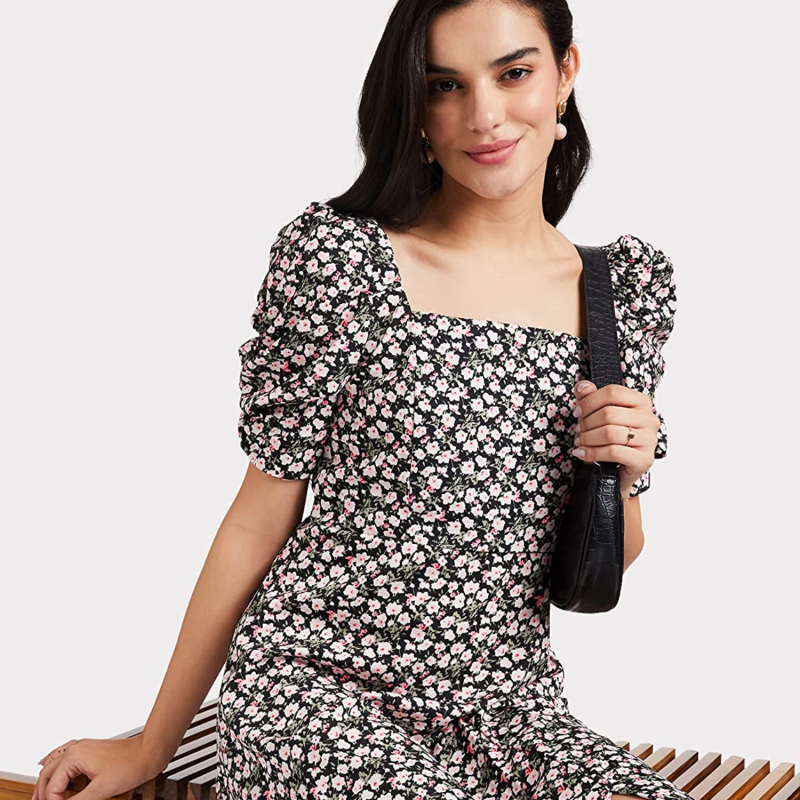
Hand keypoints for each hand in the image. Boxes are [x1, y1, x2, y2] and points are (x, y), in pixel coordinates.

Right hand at [32, 736, 165, 799]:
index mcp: (75, 756)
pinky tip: (47, 765)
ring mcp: (82, 746)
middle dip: (42, 792)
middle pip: (47, 773)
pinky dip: (53, 762)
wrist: (148, 752)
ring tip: (40, 796)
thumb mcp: (100, 791)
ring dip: (45, 779)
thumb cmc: (130, 766)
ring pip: (53, 763)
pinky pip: (63, 754)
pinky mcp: (89, 748)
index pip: (53, 786)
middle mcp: (76, 748)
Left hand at [570, 380, 659, 496]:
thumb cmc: (609, 439)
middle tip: (577, 432)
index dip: (590, 401)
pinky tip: (582, 454)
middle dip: (586, 423)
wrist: (618, 469)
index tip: (577, 412)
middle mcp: (649, 419)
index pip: (612, 392)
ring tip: (579, 442)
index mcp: (641, 402)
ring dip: (587, 438)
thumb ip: (590, 397)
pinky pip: (613, 452)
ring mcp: (650, 439)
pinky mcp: (644, 459)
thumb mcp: (598, 414)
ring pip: (609, 433)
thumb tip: (582, 386)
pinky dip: (592, 453)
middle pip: (609, 413)